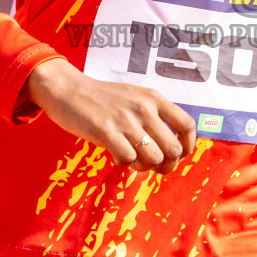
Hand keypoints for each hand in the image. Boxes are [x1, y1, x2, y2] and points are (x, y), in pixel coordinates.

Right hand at [24, 58, 196, 172]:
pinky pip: (127, 159)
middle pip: (173, 149)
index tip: (179, 156)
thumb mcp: (135, 98)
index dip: (188, 146)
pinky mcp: (105, 131)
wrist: (68, 89)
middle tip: (154, 167)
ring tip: (132, 160)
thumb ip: (154, 116)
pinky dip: (123, 164)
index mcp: (154, 98)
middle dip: (166, 165)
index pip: (187, 125)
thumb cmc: (102, 99)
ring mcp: (125, 119)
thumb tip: (172, 150)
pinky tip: (115, 155)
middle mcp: (144, 108)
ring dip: (144, 167)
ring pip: (152, 158)